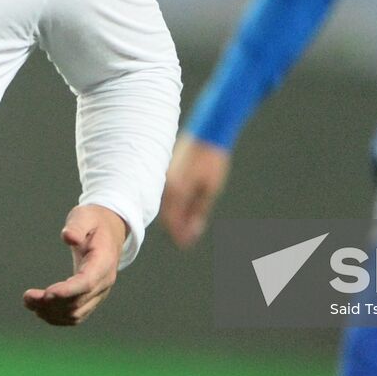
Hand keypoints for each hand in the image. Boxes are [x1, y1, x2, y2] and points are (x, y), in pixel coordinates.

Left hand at [23, 205, 126, 325]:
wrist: (109, 231)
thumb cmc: (93, 222)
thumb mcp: (85, 216)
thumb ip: (77, 226)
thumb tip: (68, 237)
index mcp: (104, 261)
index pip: (87, 282)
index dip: (68, 291)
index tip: (47, 294)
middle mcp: (104, 282)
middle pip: (78, 302)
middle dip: (51, 303)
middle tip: (27, 296)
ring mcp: (99, 293)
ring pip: (76, 313)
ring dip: (51, 312)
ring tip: (29, 302)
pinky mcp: (92, 299)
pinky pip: (76, 316)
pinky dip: (57, 317)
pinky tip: (39, 309)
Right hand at [160, 134, 230, 248]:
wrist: (208, 132)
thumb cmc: (212, 161)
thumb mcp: (210, 190)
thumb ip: (199, 211)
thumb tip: (193, 231)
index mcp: (176, 191)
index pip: (171, 222)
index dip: (178, 235)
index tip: (187, 244)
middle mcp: (165, 185)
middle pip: (166, 215)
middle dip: (176, 227)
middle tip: (189, 237)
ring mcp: (164, 176)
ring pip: (165, 204)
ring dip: (176, 214)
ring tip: (190, 222)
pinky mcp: (168, 169)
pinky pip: (167, 192)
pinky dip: (175, 202)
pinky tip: (186, 205)